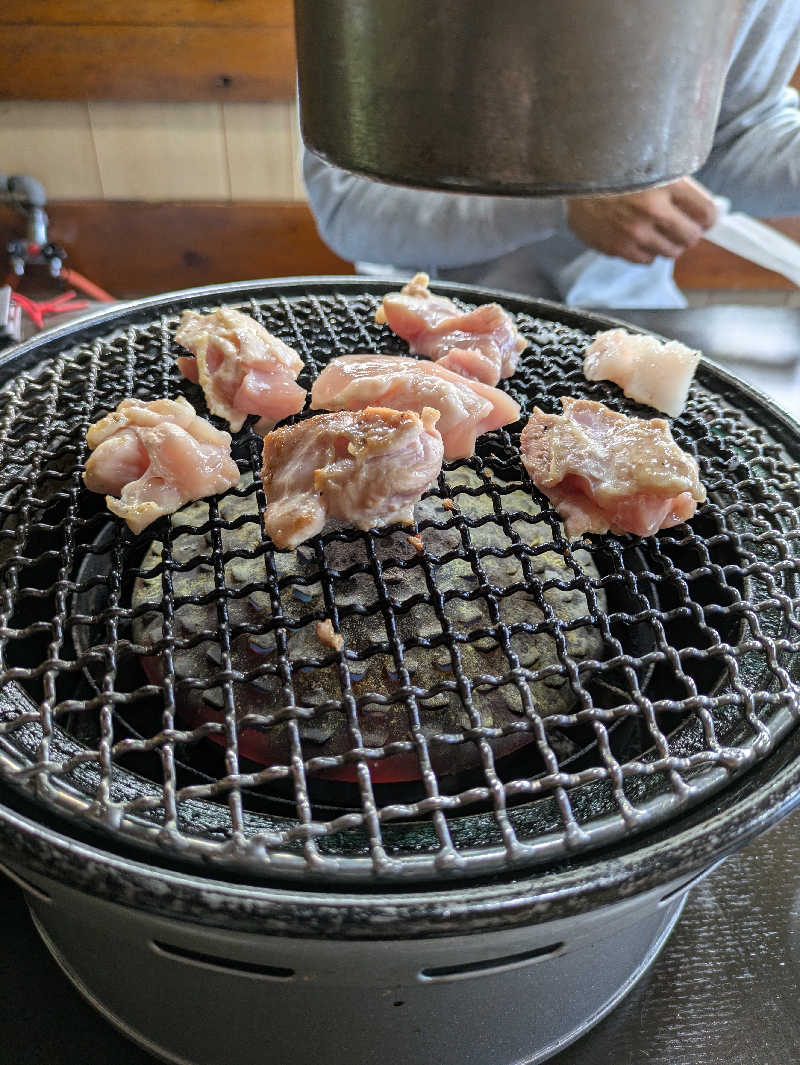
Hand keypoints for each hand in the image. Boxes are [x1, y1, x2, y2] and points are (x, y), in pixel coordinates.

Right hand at [566, 177, 717, 264]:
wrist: (575, 178)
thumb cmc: (617, 168)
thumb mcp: (653, 163)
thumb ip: (679, 185)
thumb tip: (705, 211)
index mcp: (667, 182)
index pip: (707, 213)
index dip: (709, 217)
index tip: (704, 218)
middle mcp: (653, 209)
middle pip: (691, 237)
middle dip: (690, 232)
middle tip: (682, 225)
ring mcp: (634, 231)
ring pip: (671, 252)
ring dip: (668, 243)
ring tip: (657, 229)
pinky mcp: (618, 247)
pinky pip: (647, 260)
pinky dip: (647, 251)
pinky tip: (638, 235)